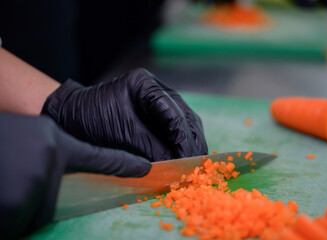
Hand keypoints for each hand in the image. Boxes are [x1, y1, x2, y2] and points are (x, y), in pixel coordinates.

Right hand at [0, 113, 150, 238]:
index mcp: (54, 143)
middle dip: (39, 199)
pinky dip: (9, 216)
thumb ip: (53, 158)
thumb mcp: (29, 139)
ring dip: (19, 208)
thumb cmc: (2, 140)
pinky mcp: (10, 209)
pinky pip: (17, 223)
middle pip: (58, 200)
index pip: (100, 157)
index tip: (147, 170)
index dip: (123, 165)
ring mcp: (29, 186)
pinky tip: (1, 194)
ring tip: (5, 184)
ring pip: (37, 214)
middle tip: (15, 181)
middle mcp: (48, 163)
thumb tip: (59, 181)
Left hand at [41, 68, 207, 160]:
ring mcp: (159, 100)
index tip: (188, 163)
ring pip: (185, 122)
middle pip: (185, 117)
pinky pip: (175, 129)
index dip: (184, 140)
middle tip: (196, 168)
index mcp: (146, 83)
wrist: (69, 117)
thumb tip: (175, 165)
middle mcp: (157, 88)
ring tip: (196, 166)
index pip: (174, 114)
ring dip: (191, 144)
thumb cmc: (89, 119)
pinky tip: (186, 158)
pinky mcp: (156, 114)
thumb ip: (150, 148)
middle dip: (192, 143)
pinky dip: (182, 144)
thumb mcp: (121, 133)